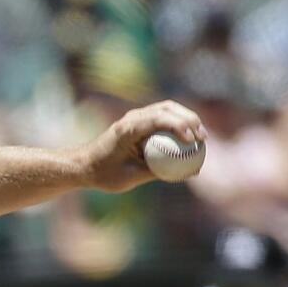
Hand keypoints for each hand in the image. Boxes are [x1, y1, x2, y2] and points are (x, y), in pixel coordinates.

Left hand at [78, 101, 206, 192]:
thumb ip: (159, 172)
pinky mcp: (138, 122)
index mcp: (127, 129)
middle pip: (167, 109)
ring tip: (200, 137)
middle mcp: (131, 118)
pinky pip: (163, 118)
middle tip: (202, 139)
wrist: (84, 165)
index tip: (193, 141)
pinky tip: (190, 139)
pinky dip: (178, 124)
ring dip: (186, 119)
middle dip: (189, 120)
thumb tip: (190, 171)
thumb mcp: (131, 177)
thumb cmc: (104, 173)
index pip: (158, 118)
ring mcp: (135, 117)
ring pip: (167, 109)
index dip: (180, 126)